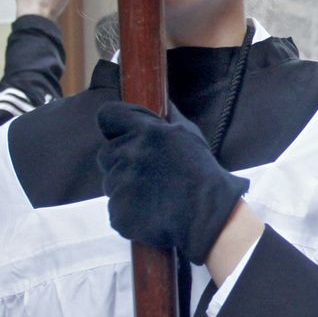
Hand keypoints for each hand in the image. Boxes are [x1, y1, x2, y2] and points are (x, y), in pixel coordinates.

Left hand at [96, 102, 248, 263]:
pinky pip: (116, 209)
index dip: (114, 126)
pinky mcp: (118, 212)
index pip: (109, 115)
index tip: (122, 134)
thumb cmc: (204, 175)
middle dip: (123, 163)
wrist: (209, 217)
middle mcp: (129, 154)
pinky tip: (152, 213)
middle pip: (107, 154)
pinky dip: (130, 213)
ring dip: (128, 189)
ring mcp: (121, 184)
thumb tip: (161, 99)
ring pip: (112, 184)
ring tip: (156, 197)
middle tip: (150, 176)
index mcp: (146, 132)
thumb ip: (169, 119)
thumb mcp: (190, 137)